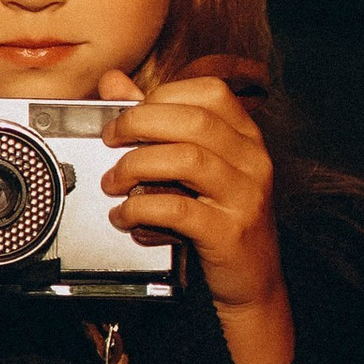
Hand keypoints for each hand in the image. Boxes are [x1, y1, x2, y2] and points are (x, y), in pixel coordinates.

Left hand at [96, 66, 286, 315]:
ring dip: (137, 165)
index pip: (209, 92)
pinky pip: (178, 209)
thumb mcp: (193, 167)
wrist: (251, 279)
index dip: (162, 95)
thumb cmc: (218, 217)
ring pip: (187, 159)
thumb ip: (155, 122)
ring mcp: (245, 195)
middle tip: (110, 140)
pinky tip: (124, 215)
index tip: (128, 112)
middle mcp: (252, 159)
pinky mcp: (229, 232)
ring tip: (113, 181)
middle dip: (140, 124)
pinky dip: (141, 208)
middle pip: (194, 120)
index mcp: (246, 136)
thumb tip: (114, 83)